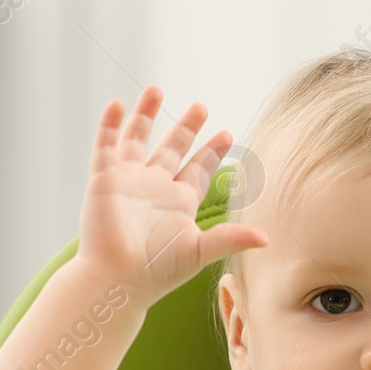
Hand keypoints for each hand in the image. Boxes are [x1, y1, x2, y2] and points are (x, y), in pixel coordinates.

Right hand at [75, 87, 268, 303]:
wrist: (118, 280)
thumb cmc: (156, 272)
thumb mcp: (199, 251)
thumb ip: (230, 238)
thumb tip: (267, 239)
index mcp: (178, 202)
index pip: (198, 169)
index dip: (212, 152)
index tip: (226, 133)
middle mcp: (154, 187)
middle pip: (172, 149)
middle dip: (185, 128)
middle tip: (201, 106)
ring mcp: (127, 181)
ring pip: (137, 140)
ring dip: (145, 115)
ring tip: (156, 89)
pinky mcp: (103, 179)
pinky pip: (105, 146)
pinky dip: (110, 125)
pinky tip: (117, 104)